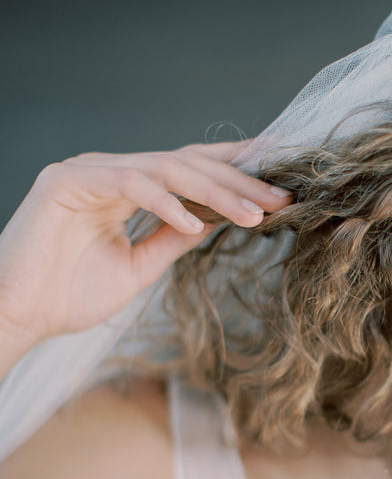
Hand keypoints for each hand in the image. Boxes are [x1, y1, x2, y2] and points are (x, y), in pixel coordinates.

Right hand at [0, 143, 290, 347]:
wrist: (20, 315)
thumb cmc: (70, 295)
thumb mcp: (140, 267)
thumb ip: (173, 238)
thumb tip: (214, 221)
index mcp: (126, 188)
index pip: (189, 170)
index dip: (233, 171)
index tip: (277, 183)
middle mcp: (110, 172)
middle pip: (185, 163)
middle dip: (236, 181)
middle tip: (279, 198)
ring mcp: (87, 172)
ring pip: (164, 168)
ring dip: (212, 192)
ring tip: (250, 214)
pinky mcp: (66, 181)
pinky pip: (129, 185)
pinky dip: (165, 203)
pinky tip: (197, 224)